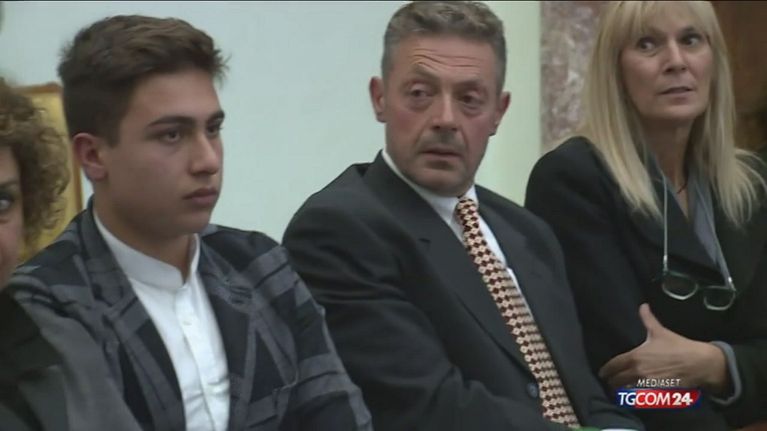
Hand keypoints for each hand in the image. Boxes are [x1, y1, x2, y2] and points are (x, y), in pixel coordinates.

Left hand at [598, 304, 728, 392]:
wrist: (698, 363)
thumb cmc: (678, 346)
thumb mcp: (660, 331)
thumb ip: (647, 319)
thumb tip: (643, 306)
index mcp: (635, 356)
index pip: (613, 366)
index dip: (606, 370)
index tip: (603, 373)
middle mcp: (638, 371)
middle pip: (616, 380)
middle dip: (612, 382)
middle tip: (610, 382)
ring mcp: (647, 384)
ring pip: (626, 390)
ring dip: (621, 390)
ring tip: (619, 390)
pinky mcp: (656, 393)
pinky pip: (639, 397)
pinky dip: (634, 397)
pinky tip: (633, 395)